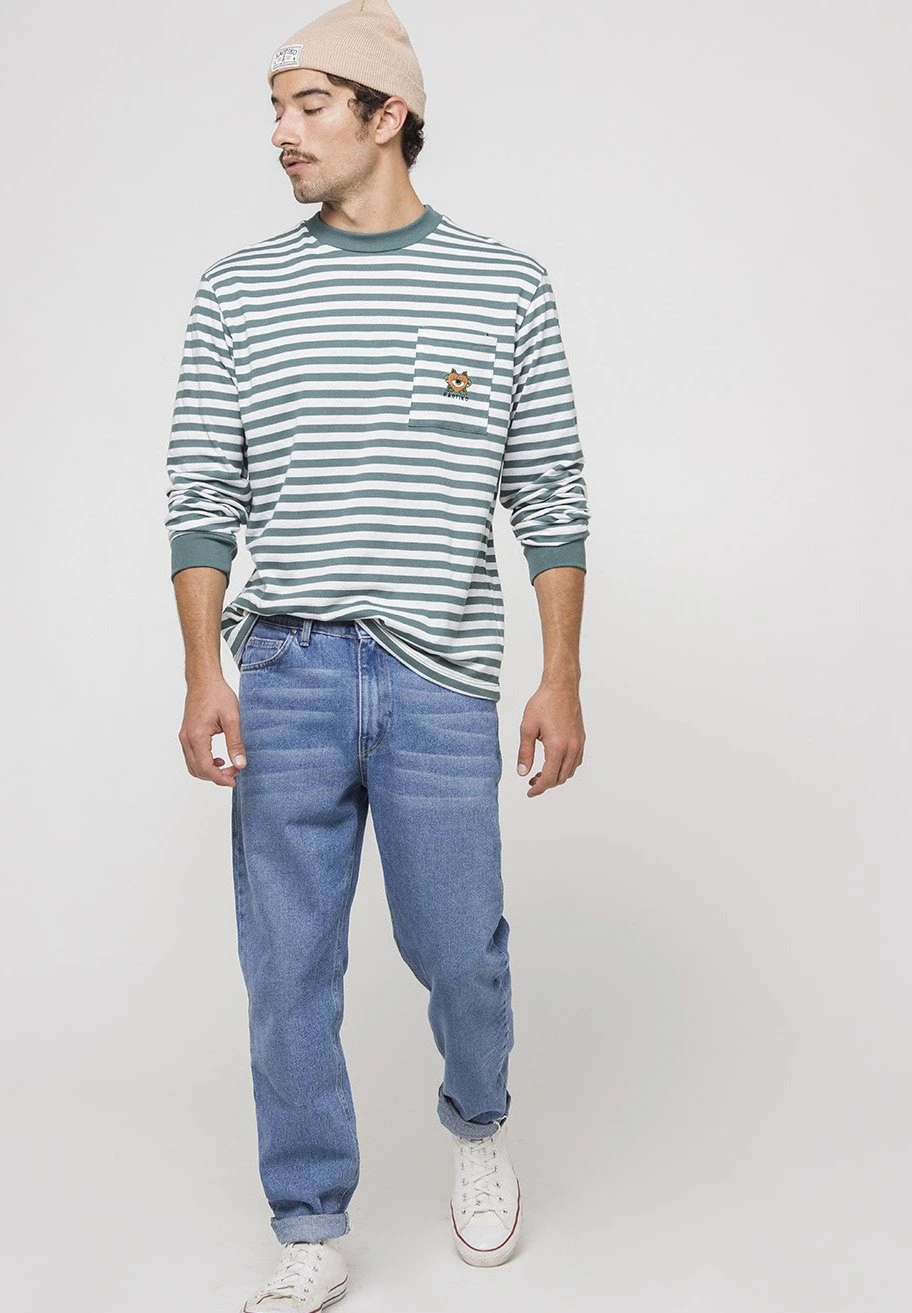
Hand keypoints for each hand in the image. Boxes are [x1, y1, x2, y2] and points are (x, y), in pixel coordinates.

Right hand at [178, 677, 246, 786]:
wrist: (203, 680)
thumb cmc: (217, 695)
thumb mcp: (232, 718)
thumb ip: (236, 743)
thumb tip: (241, 764)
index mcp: (196, 736)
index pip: (205, 768)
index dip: (220, 778)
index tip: (235, 780)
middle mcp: (186, 739)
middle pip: (197, 770)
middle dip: (216, 777)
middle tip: (235, 773)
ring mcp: (184, 737)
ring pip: (193, 766)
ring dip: (210, 772)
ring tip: (229, 768)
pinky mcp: (186, 735)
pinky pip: (192, 757)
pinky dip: (204, 764)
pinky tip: (219, 760)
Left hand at [516, 681, 584, 796]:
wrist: (561, 687)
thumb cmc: (543, 703)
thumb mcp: (527, 728)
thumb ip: (525, 752)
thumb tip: (522, 773)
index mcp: (557, 747)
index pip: (549, 778)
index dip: (538, 789)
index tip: (530, 792)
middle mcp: (571, 748)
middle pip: (560, 778)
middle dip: (546, 784)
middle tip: (531, 782)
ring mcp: (578, 744)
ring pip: (570, 771)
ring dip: (556, 776)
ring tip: (541, 773)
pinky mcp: (581, 739)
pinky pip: (576, 761)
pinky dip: (566, 768)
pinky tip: (554, 762)